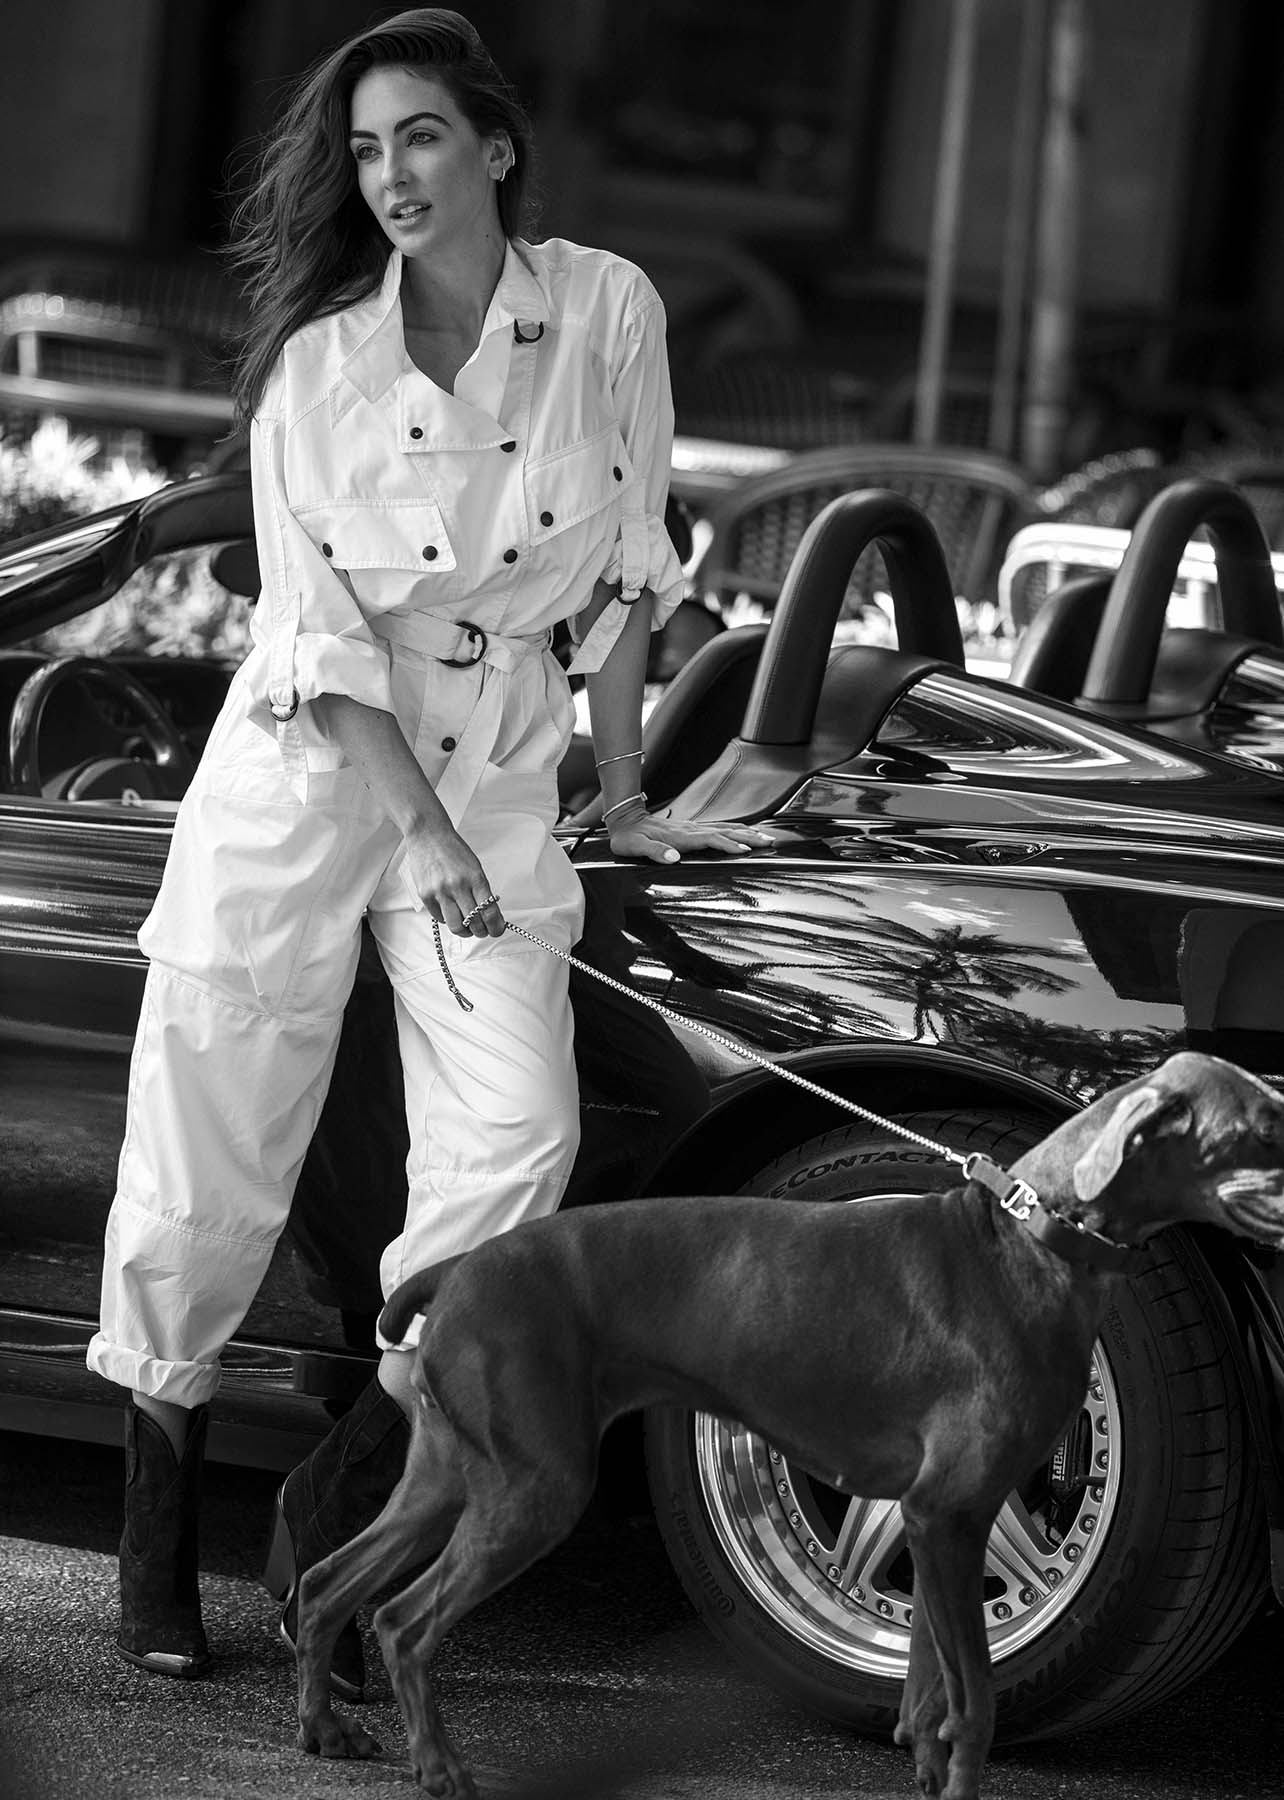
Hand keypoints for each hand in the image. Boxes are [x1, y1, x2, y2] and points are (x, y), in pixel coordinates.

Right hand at [400, 823, 505, 936]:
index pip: (490, 912)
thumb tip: (489, 915)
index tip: (497, 930)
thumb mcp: (475, 867)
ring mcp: (440, 892)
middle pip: (474, 924)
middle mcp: (457, 886)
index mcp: (475, 878)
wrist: (428, 835)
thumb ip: (481, 890)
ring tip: (467, 927)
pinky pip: (440, 918)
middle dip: (482, 932)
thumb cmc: (453, 850)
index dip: (496, 927)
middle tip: (483, 930)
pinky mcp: (425, 896)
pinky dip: (448, 919)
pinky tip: (451, 911)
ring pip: (456, 926)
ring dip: (465, 931)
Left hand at [606, 803, 773, 864]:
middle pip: (725, 832)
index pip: (710, 839)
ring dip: (746, 832)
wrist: (625, 818)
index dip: (728, 845)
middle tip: (769, 842)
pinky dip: (735, 829)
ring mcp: (692, 828)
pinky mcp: (691, 829)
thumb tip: (673, 858)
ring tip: (765, 837)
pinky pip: (719, 828)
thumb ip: (654, 852)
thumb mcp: (636, 846)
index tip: (745, 850)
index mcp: (680, 837)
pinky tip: (744, 831)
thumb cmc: (629, 837)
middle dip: (748, 837)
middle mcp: (690, 830)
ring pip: (725, 828)